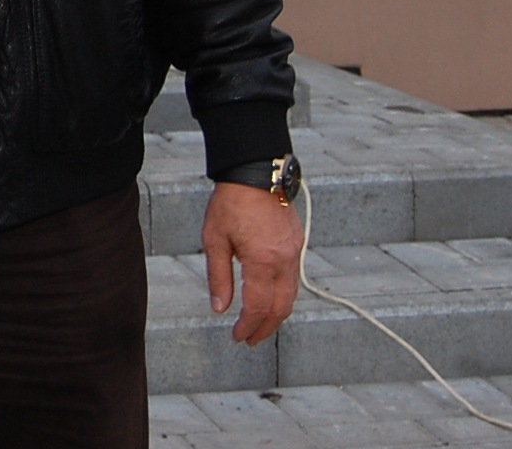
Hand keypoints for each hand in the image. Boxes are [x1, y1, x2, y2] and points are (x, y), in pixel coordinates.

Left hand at [202, 181, 302, 345]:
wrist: (257, 172)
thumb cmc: (231, 202)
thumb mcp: (215, 240)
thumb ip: (219, 277)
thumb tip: (219, 308)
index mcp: (262, 262)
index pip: (257, 307)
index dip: (248, 327)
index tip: (237, 337)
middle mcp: (283, 261)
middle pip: (281, 308)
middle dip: (265, 328)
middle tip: (250, 339)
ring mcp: (294, 252)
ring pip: (291, 296)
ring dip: (276, 314)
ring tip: (259, 324)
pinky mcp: (297, 244)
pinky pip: (293, 278)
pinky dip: (283, 295)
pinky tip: (269, 298)